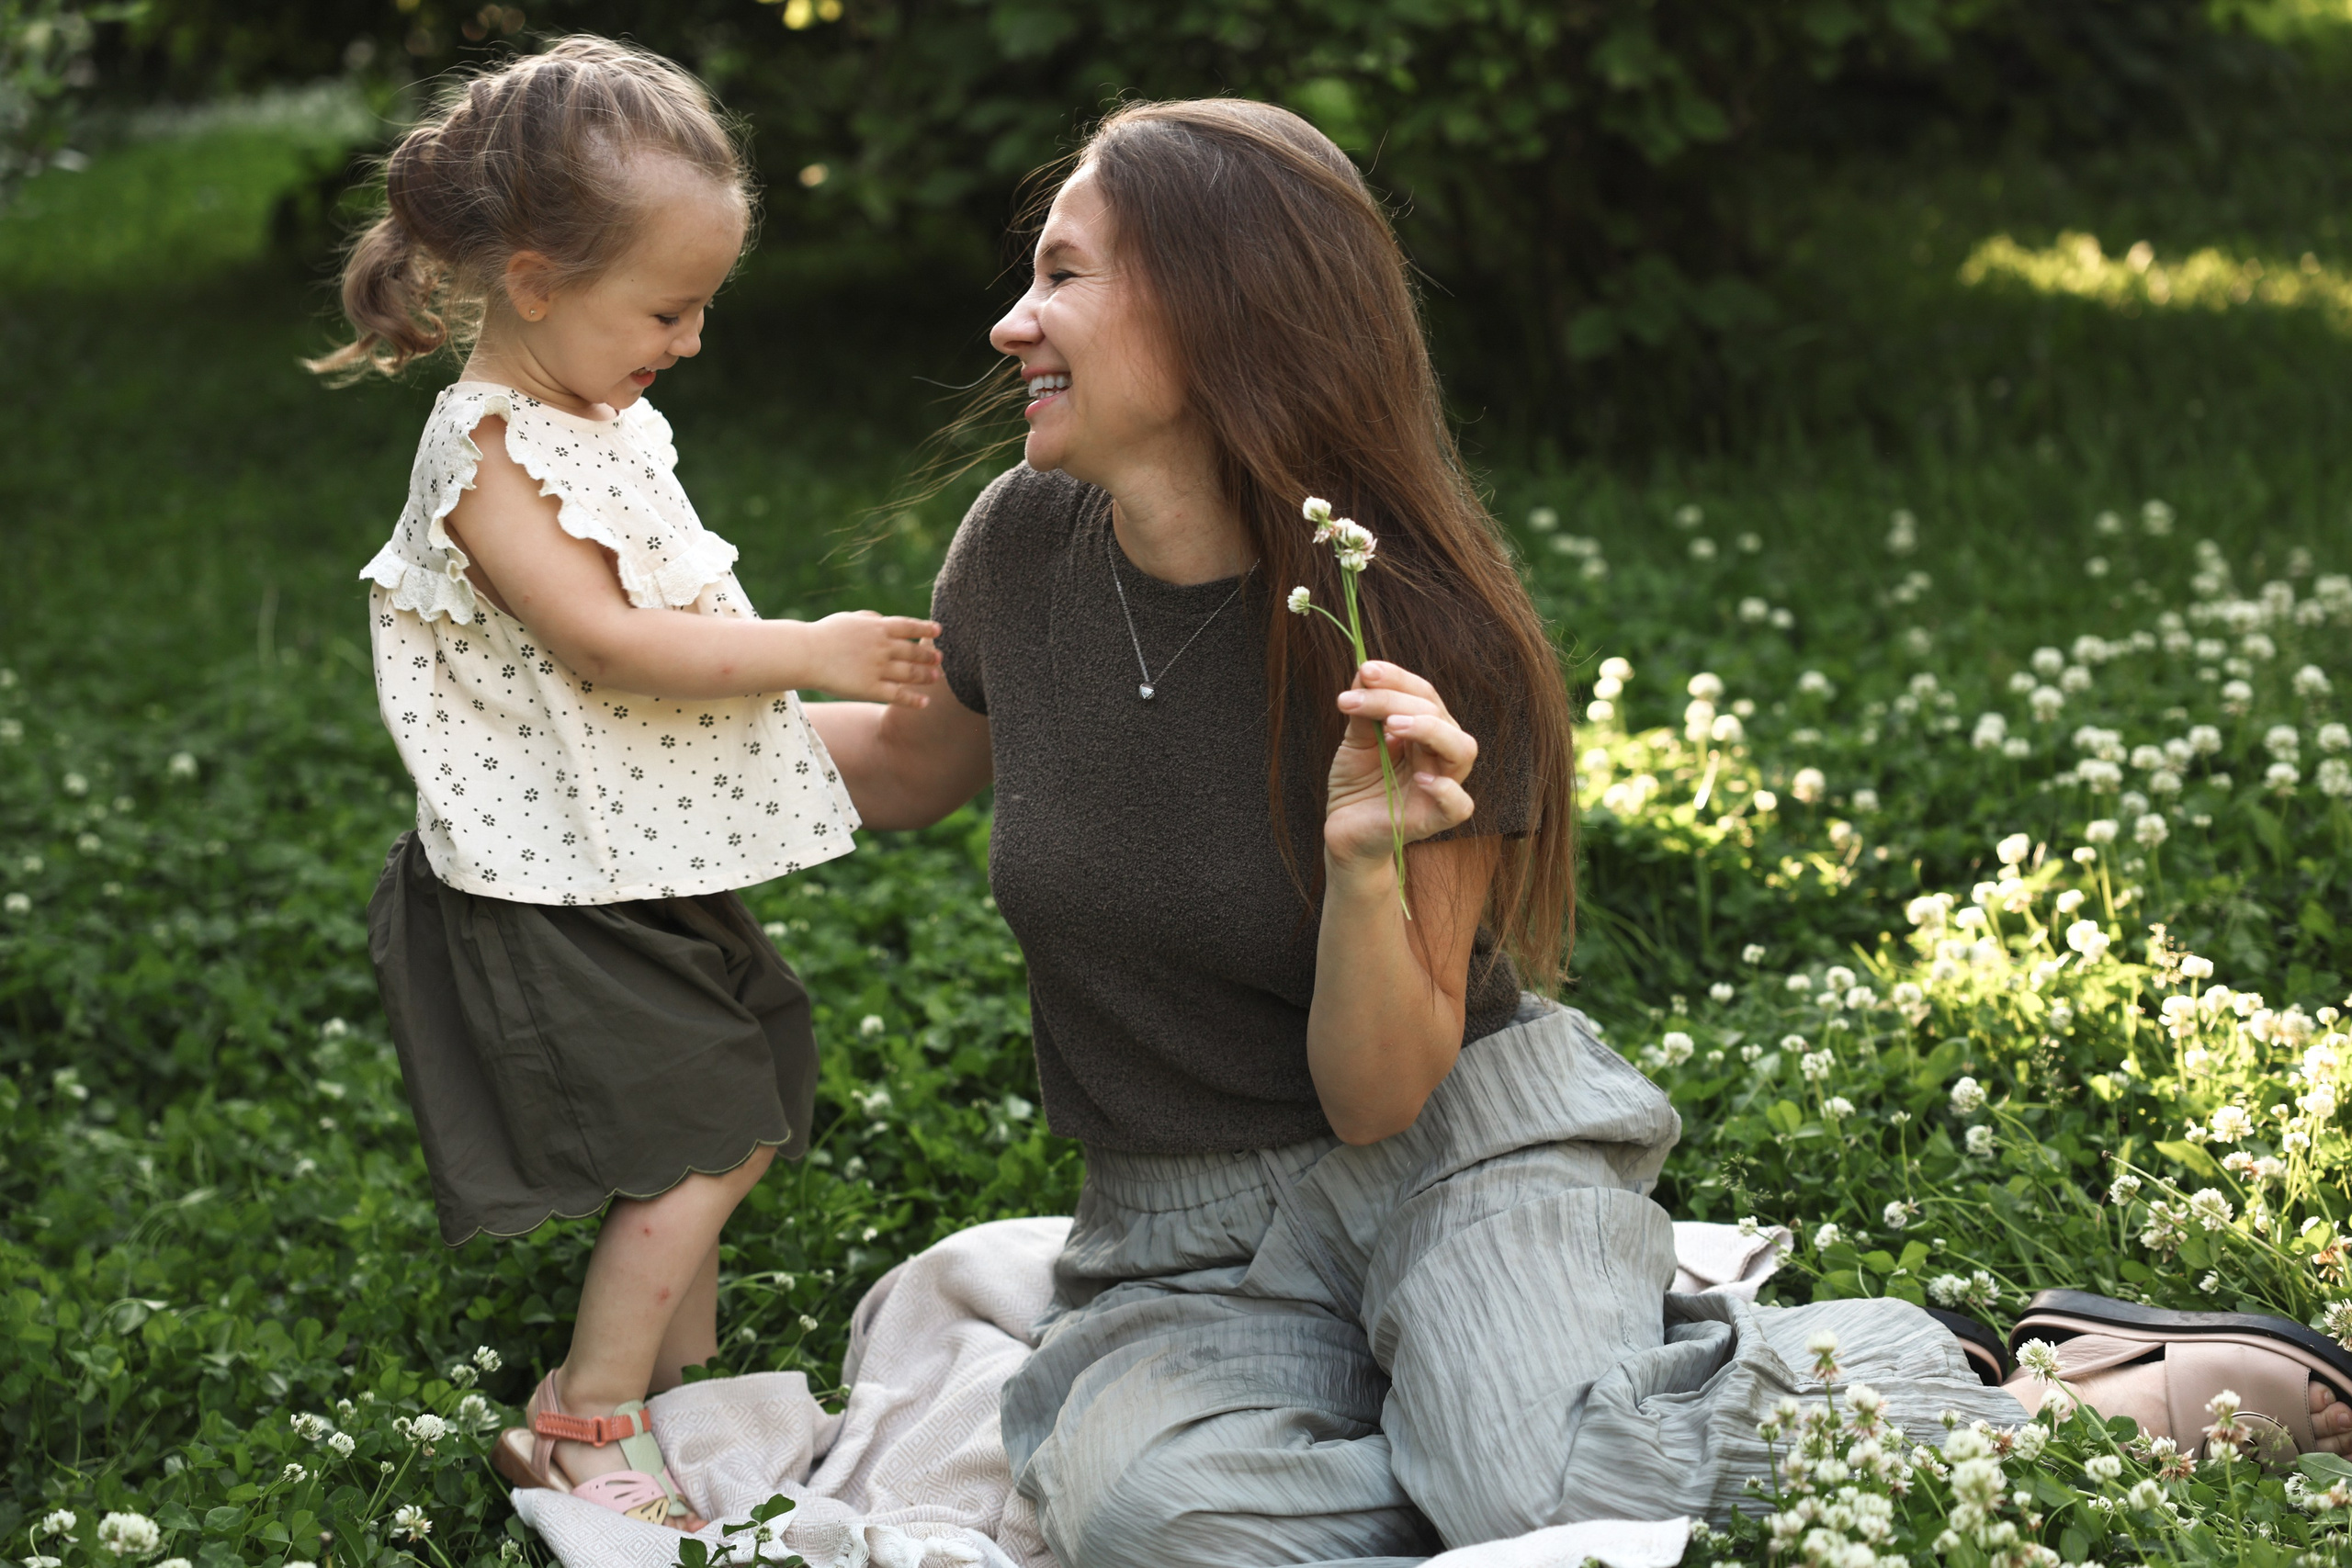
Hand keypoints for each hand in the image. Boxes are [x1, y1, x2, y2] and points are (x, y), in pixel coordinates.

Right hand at [801, 611, 943, 706]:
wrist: (806, 654)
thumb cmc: (824, 635)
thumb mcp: (848, 619)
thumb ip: (869, 619)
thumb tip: (882, 620)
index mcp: (878, 627)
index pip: (910, 626)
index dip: (926, 628)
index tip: (938, 631)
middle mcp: (882, 647)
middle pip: (914, 651)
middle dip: (929, 655)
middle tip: (939, 659)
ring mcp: (878, 668)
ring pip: (910, 673)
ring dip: (926, 676)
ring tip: (936, 678)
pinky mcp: (871, 688)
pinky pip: (898, 695)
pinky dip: (914, 700)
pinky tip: (924, 702)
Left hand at [1324, 661, 1476, 874]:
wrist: (1343, 829)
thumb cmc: (1356, 783)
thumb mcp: (1355, 742)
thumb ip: (1364, 711)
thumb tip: (1365, 671)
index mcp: (1424, 731)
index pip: (1424, 694)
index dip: (1398, 678)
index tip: (1365, 670)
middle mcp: (1439, 753)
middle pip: (1439, 714)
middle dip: (1397, 699)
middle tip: (1357, 699)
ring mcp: (1441, 785)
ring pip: (1461, 749)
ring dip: (1429, 729)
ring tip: (1392, 725)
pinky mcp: (1435, 819)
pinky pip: (1459, 805)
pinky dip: (1446, 790)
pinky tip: (1421, 779)